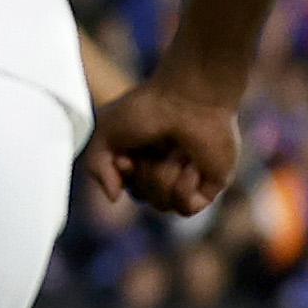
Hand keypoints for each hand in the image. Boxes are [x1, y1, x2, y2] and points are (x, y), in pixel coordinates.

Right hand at [84, 69, 244, 219]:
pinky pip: (187, 208)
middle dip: (143, 175)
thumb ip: (96, 169)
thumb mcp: (104, 133)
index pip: (126, 186)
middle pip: (142, 198)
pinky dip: (184, 188)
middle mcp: (166, 167)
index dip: (121, 175)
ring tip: (177, 150)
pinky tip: (192, 164)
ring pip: (163, 205)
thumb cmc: (147, 108)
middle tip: (155, 147)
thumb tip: (114, 198)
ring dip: (163, 177)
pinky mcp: (210, 184)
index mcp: (143, 156)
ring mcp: (190, 177)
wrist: (189, 98)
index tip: (126, 156)